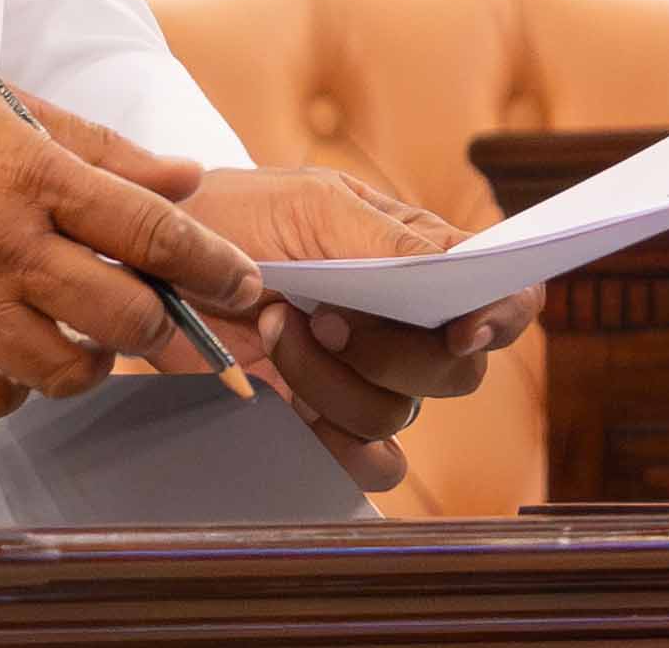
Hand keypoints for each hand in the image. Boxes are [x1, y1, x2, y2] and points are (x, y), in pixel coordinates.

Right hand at [0, 54, 264, 423]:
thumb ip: (98, 150)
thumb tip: (183, 179)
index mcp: (32, 170)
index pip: (153, 231)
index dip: (213, 267)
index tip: (242, 285)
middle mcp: (2, 238)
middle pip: (126, 316)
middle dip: (159, 328)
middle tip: (153, 322)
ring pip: (65, 371)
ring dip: (84, 367)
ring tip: (72, 343)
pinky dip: (9, 392)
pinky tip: (3, 362)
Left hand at [175, 166, 536, 491]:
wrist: (161, 262)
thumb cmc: (239, 214)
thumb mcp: (308, 205)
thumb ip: (387, 239)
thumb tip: (460, 268)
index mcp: (421, 259)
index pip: (507, 295)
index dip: (503, 316)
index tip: (462, 327)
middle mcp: (409, 324)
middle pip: (459, 371)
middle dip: (391, 352)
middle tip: (324, 318)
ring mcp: (370, 377)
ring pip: (399, 413)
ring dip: (330, 379)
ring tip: (272, 327)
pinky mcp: (328, 422)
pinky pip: (371, 464)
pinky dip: (341, 447)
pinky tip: (293, 409)